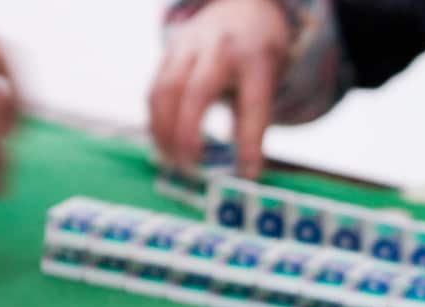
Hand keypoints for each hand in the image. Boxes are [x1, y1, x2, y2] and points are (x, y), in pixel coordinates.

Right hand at [150, 0, 290, 177]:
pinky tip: (162, 142)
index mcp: (256, 59)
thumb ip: (252, 122)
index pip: (252, 104)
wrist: (244, 9)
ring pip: (164, 90)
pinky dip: (156, 119)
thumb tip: (242, 171)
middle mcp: (220, 48)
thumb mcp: (269, 83)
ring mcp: (189, 45)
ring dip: (162, 131)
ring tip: (170, 162)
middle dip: (186, 136)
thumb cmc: (258, 56)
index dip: (248, 142)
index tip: (246, 173)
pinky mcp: (168, 51)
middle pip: (194, 93)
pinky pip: (155, 88)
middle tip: (188, 169)